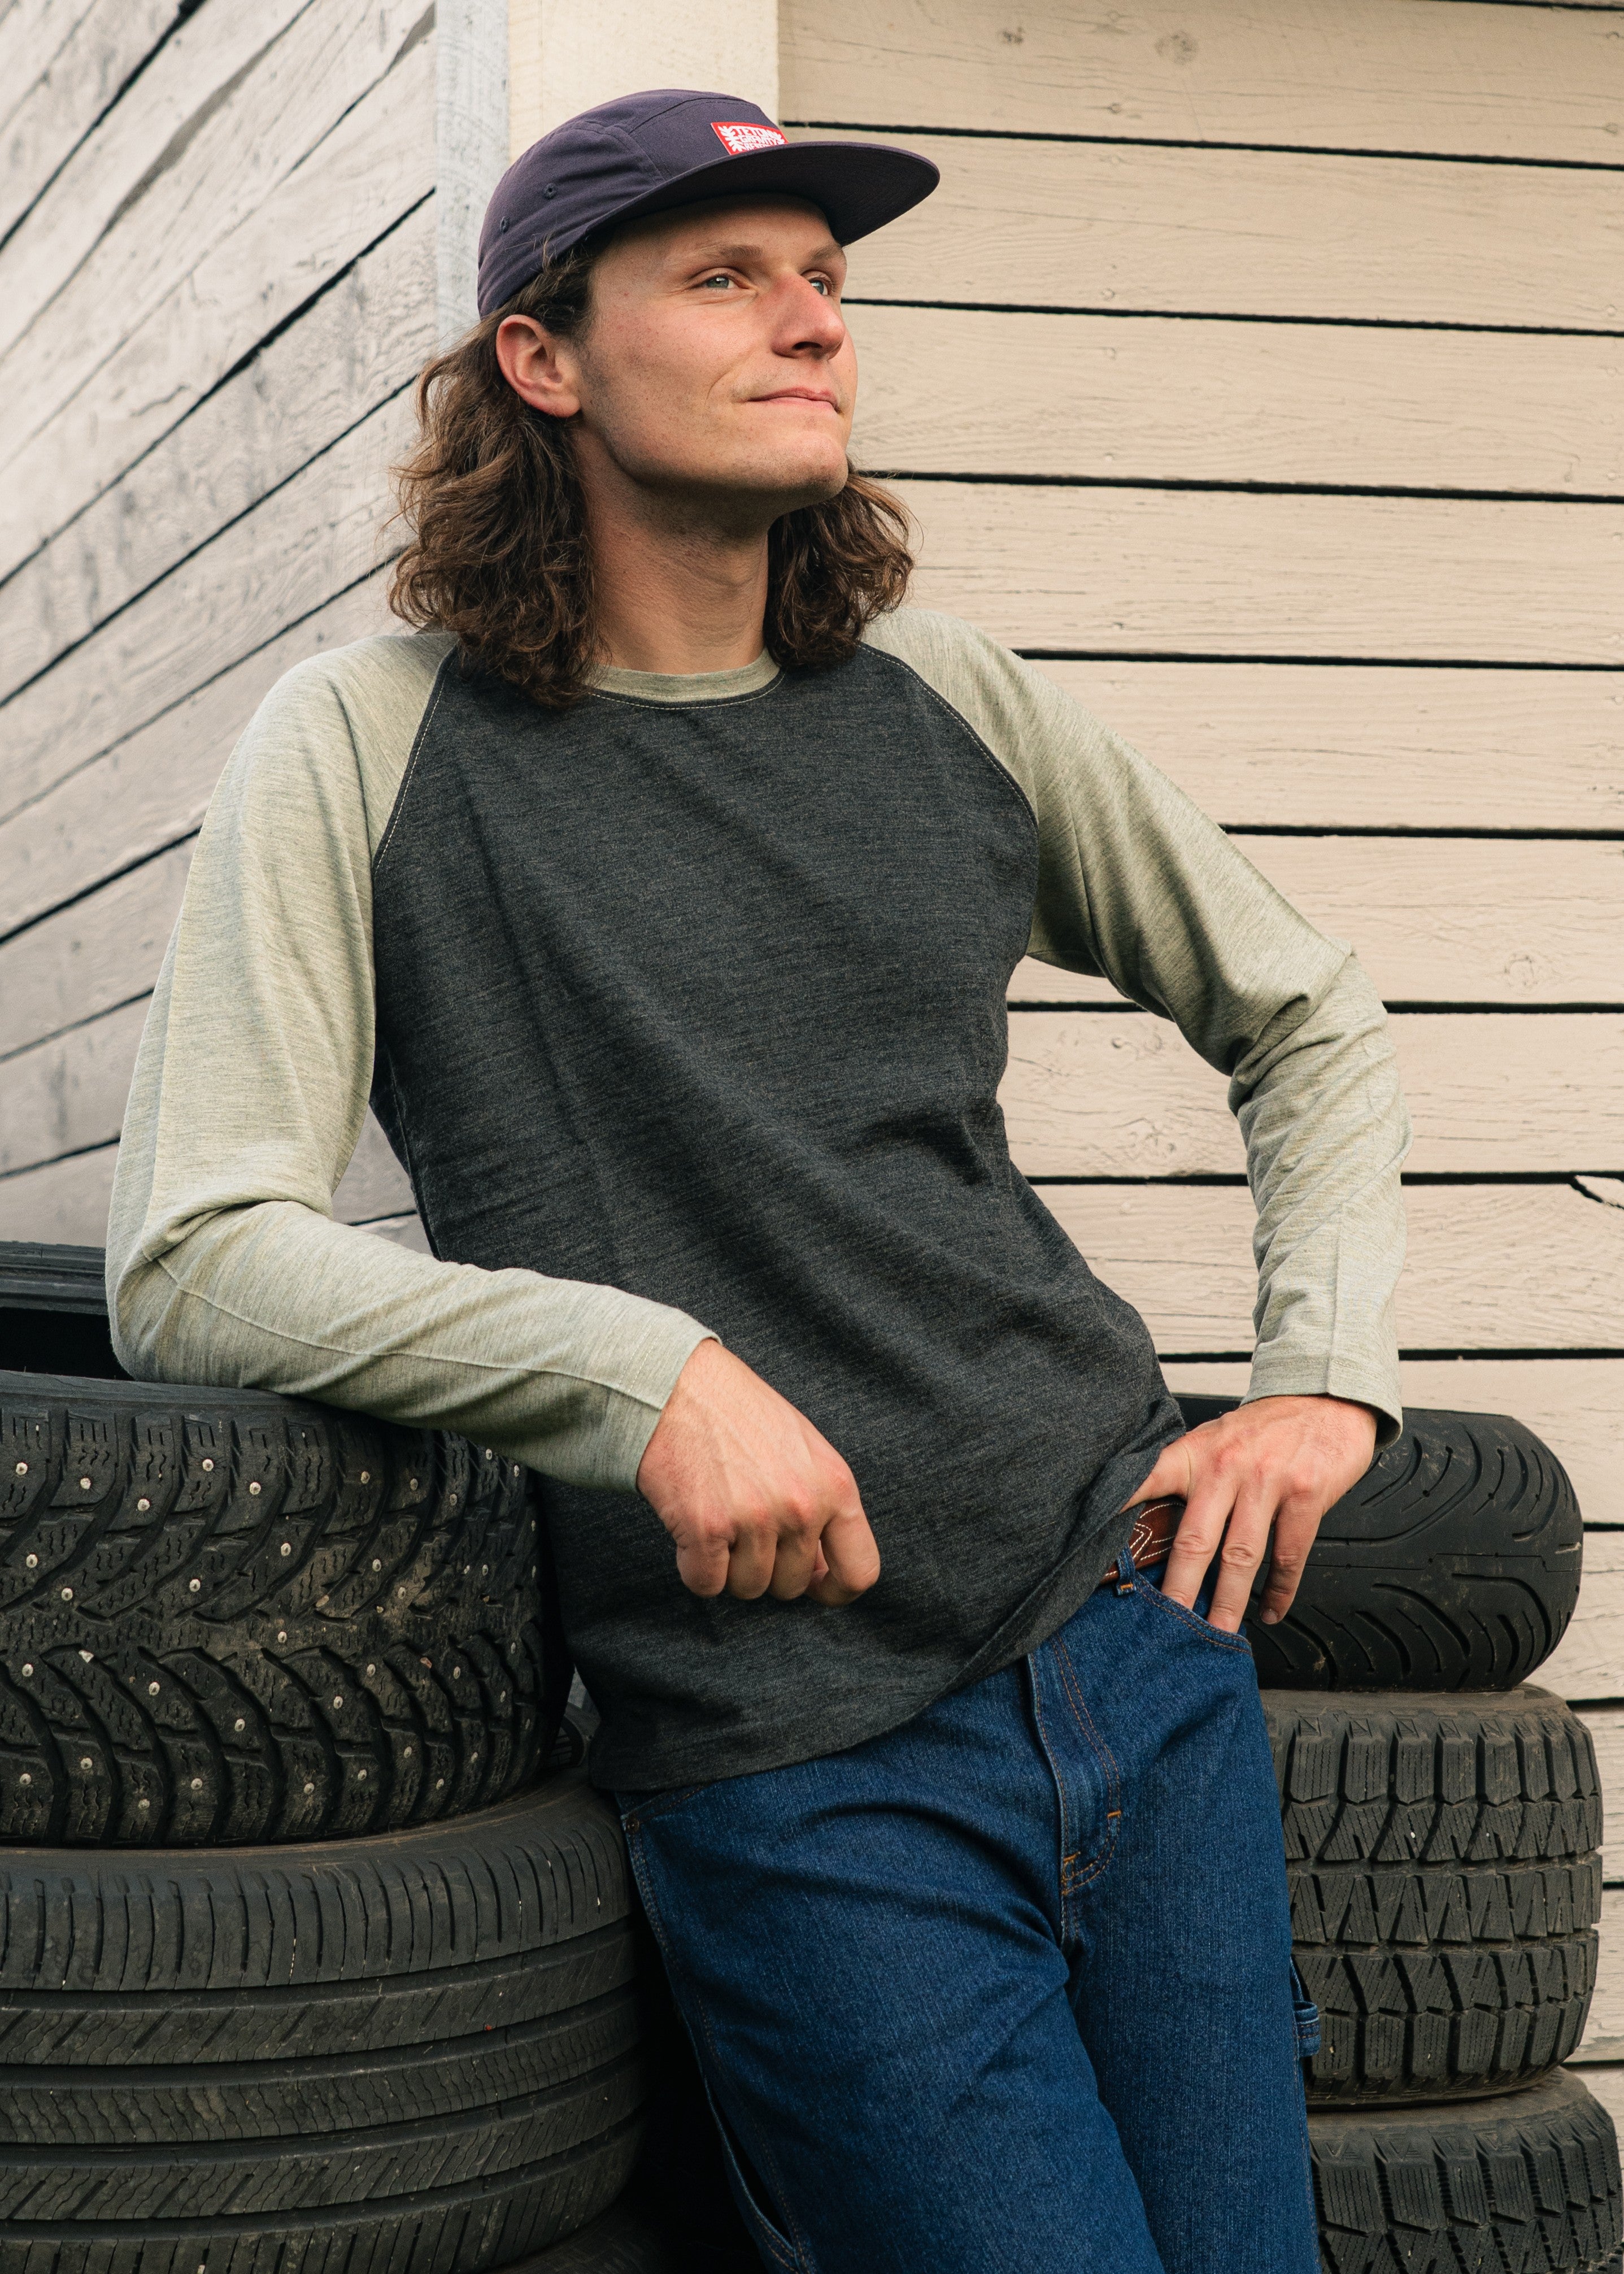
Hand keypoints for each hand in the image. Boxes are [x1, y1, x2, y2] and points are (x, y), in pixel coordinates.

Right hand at [636, 1339, 880, 1605]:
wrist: (676, 1386)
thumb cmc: (740, 1416)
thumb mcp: (804, 1452)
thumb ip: (822, 1508)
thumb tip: (822, 1573)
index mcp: (835, 1485)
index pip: (858, 1571)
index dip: (835, 1590)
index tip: (814, 1586)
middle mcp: (801, 1506)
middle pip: (791, 1585)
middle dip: (767, 1567)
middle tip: (743, 1522)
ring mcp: (754, 1519)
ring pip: (747, 1588)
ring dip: (728, 1565)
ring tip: (718, 1514)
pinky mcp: (706, 1528)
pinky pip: (705, 1583)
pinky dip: (693, 1565)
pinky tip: (691, 1524)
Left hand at [1130, 1395, 1376, 1633]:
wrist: (1326, 1399)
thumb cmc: (1265, 1429)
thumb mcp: (1217, 1439)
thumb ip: (1190, 1477)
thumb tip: (1155, 1527)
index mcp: (1197, 1453)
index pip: (1146, 1479)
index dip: (1117, 1508)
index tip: (1093, 1541)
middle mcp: (1228, 1467)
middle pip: (1195, 1539)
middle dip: (1178, 1589)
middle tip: (1166, 1625)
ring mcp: (1268, 1482)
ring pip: (1241, 1556)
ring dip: (1228, 1603)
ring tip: (1217, 1634)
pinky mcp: (1306, 1496)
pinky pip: (1288, 1556)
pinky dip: (1279, 1591)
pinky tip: (1269, 1610)